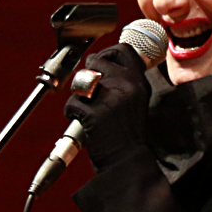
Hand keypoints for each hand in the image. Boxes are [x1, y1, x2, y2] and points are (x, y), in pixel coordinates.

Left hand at [64, 44, 149, 170]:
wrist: (126, 162)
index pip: (123, 49)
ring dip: (78, 94)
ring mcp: (110, 98)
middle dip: (87, 73)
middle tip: (90, 91)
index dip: (108, 53)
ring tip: (87, 107)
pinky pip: (72, 102)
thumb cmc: (128, 133)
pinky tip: (82, 120)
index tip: (102, 63)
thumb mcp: (136, 100)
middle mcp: (126, 85)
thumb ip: (125, 80)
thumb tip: (104, 63)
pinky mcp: (94, 113)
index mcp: (139, 81)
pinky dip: (72, 111)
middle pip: (96, 60)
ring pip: (81, 80)